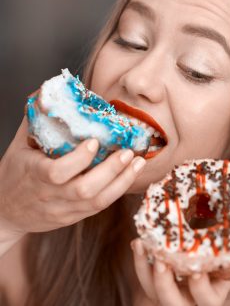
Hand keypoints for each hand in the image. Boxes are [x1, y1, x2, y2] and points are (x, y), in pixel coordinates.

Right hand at [0, 117, 145, 238]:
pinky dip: (117, 190)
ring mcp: (64, 210)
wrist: (5, 212)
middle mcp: (51, 196)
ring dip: (122, 181)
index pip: (58, 172)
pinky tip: (130, 174)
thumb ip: (35, 121)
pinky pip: (99, 207)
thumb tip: (47, 91)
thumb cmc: (14, 173)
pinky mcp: (74, 217)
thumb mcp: (19, 146)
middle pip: (84, 190)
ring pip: (97, 202)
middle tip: (129, 152)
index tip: (95, 141)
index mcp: (34, 175)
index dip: (79, 159)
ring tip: (138, 162)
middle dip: (111, 170)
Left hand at [131, 238, 229, 305]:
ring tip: (139, 244)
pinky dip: (140, 261)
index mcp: (214, 295)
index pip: (208, 300)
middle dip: (164, 285)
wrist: (225, 261)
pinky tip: (138, 243)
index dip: (200, 289)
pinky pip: (147, 279)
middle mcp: (192, 300)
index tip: (197, 272)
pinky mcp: (162, 280)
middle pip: (174, 304)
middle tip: (160, 262)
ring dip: (143, 271)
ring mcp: (175, 292)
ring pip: (154, 293)